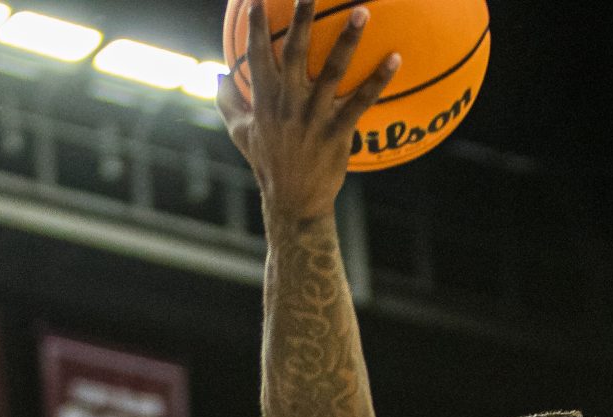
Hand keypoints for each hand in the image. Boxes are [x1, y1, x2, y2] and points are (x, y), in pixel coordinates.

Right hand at [217, 0, 397, 219]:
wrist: (293, 202)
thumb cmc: (268, 164)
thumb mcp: (241, 134)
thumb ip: (228, 103)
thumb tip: (217, 77)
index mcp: (264, 100)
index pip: (256, 53)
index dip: (256, 24)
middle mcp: (288, 103)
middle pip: (296, 51)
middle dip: (302, 17)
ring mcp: (314, 117)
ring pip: (333, 70)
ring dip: (348, 39)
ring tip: (362, 10)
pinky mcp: (338, 132)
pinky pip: (362, 101)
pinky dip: (379, 80)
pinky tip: (396, 58)